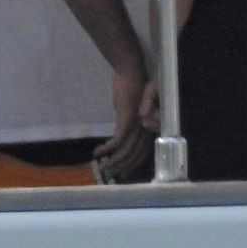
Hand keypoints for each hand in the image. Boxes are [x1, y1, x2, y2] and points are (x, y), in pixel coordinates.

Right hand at [93, 67, 158, 181]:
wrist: (131, 72)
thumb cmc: (132, 88)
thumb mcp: (131, 110)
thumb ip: (129, 123)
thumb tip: (121, 136)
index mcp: (148, 128)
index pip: (142, 153)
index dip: (132, 165)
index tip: (122, 174)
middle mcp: (145, 129)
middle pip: (134, 155)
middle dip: (121, 167)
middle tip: (110, 175)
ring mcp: (137, 125)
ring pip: (126, 151)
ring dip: (113, 161)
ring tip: (102, 167)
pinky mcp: (128, 119)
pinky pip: (118, 140)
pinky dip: (107, 148)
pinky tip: (98, 152)